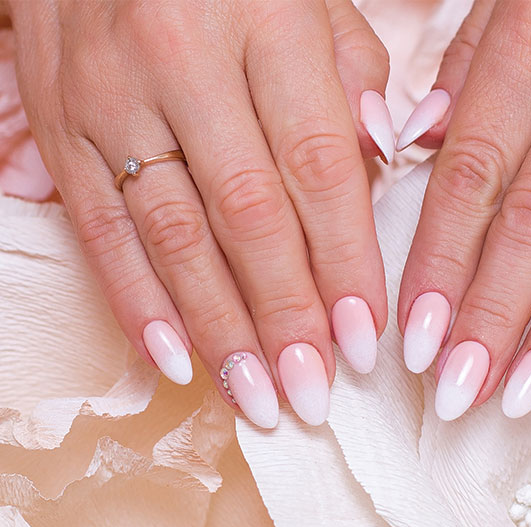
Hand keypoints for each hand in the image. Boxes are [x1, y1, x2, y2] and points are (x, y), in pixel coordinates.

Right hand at [9, 0, 394, 426]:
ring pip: (174, 235)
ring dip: (219, 329)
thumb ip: (353, 78)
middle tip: (313, 391)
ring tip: (256, 397)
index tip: (363, 336)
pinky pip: (100, 227)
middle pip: (247, 215)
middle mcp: (185, 60)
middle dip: (285, 315)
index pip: (317, 167)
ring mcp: (112, 96)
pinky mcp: (60, 124)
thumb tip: (382, 167)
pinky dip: (137, 302)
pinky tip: (173, 359)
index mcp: (267, 22)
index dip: (343, 261)